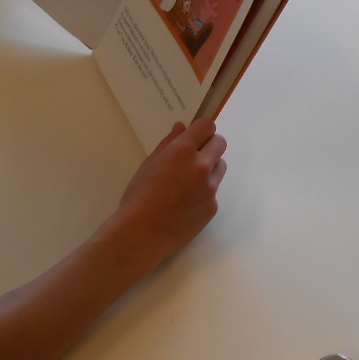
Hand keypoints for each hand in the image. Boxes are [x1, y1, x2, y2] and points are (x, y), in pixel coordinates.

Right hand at [115, 118, 227, 268]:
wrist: (142, 233)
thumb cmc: (138, 196)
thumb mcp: (149, 164)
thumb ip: (168, 143)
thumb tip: (182, 128)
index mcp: (183, 151)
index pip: (207, 126)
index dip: (201, 130)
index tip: (195, 136)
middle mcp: (202, 166)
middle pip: (220, 143)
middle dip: (209, 145)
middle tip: (193, 157)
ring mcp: (210, 188)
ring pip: (220, 167)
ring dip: (210, 167)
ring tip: (188, 181)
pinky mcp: (213, 206)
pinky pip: (214, 191)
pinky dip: (204, 191)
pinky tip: (186, 202)